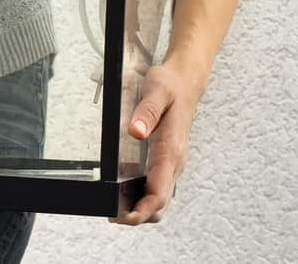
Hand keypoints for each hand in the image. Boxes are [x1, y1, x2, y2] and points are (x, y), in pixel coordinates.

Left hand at [110, 61, 199, 224]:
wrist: (186, 82)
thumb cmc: (170, 86)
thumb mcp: (156, 91)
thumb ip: (146, 112)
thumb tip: (136, 131)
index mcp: (171, 150)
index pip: (158, 192)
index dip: (140, 210)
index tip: (121, 216)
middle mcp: (174, 162)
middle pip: (160, 203)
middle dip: (138, 215)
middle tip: (112, 215)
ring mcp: (172, 163)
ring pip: (160, 198)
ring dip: (141, 209)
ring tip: (116, 209)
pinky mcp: (167, 160)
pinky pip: (158, 187)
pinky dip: (144, 197)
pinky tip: (126, 193)